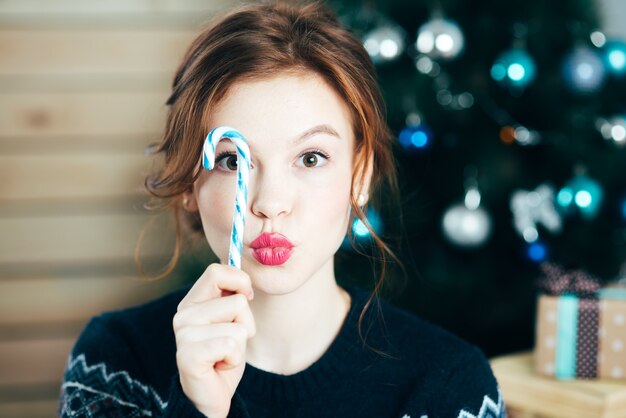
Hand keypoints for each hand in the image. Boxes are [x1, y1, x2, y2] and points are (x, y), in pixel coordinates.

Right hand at [173, 263, 255, 417]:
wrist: (213, 394)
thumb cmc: (225, 354)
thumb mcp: (232, 319)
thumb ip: (233, 294)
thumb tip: (246, 276)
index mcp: (192, 302)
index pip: (217, 271)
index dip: (240, 282)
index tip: (245, 298)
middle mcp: (183, 315)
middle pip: (237, 301)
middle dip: (246, 322)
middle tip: (230, 341)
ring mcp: (183, 335)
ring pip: (239, 326)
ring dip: (240, 344)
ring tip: (224, 355)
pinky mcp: (188, 356)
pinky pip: (231, 344)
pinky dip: (234, 358)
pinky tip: (220, 365)